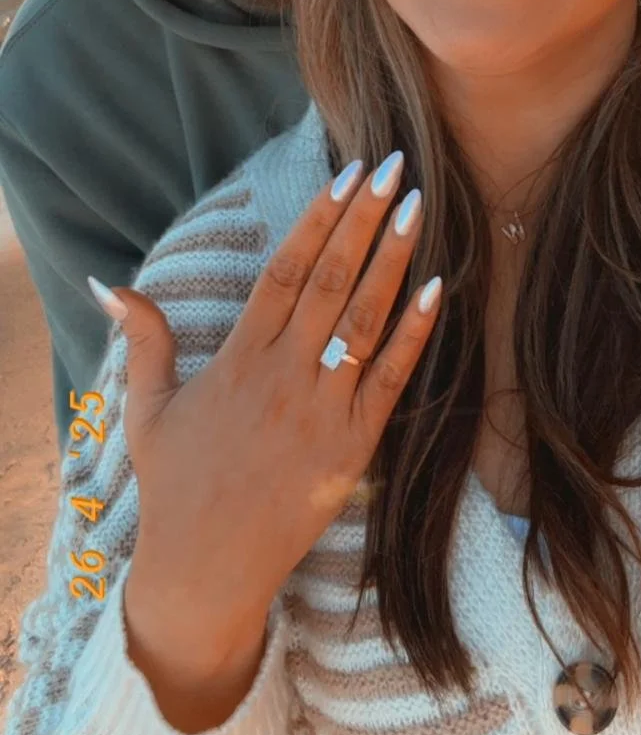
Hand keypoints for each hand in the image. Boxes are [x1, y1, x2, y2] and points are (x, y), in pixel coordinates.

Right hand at [96, 153, 439, 709]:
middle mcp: (284, 374)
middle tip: (394, 165)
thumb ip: (144, 339)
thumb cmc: (177, 485)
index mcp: (239, 357)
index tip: (346, 173)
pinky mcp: (353, 447)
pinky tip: (438, 288)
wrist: (205, 569)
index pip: (285, 269)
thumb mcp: (147, 408)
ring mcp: (322, 409)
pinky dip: (415, 333)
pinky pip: (391, 380)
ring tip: (417, 206)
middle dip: (364, 218)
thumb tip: (108, 283)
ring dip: (394, 259)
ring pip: (365, 319)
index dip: (318, 217)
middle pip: (332, 280)